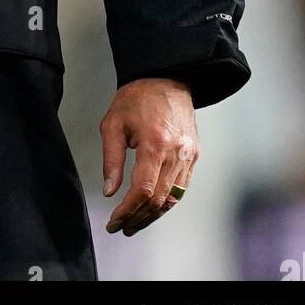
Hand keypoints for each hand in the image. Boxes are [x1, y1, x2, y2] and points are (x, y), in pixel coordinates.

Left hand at [101, 78, 197, 235]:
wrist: (166, 77)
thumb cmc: (138, 97)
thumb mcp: (113, 122)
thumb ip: (111, 159)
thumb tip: (109, 191)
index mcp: (155, 143)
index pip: (142, 190)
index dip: (127, 211)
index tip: (114, 222)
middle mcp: (176, 152)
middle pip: (158, 200)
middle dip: (138, 218)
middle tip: (121, 227)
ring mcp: (188, 155)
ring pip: (172, 198)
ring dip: (153, 215)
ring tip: (134, 223)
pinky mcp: (194, 155)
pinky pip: (181, 188)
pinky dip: (167, 202)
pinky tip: (153, 208)